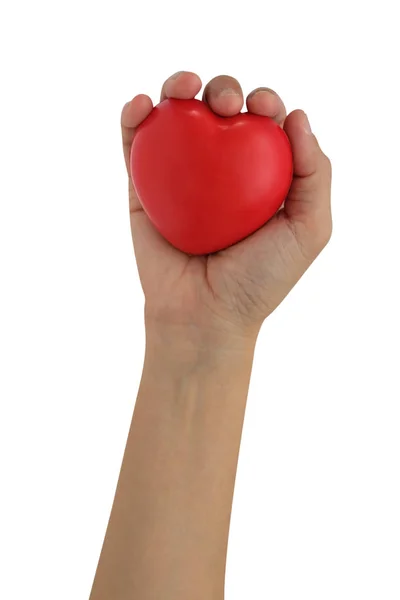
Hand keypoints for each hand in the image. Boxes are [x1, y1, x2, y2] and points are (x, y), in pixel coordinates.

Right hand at [121, 72, 331, 340]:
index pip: (262, 124)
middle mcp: (218, 171)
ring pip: (176, 117)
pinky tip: (143, 105)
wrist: (204, 317)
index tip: (263, 107)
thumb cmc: (259, 280)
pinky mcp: (143, 188)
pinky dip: (133, 116)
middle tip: (226, 106)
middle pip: (219, 111)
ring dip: (179, 87)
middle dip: (225, 90)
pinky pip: (135, 145)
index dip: (265, 102)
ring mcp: (179, 177)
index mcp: (256, 176)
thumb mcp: (309, 230)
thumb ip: (315, 173)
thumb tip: (297, 115)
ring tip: (185, 88)